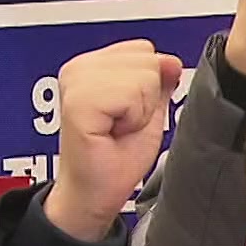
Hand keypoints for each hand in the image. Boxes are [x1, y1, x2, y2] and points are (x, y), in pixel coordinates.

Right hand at [43, 40, 182, 241]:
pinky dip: (133, 118)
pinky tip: (112, 132)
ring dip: (139, 109)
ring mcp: (76, 80)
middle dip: (145, 97)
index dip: (148, 86)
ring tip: (117, 128)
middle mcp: (80, 67)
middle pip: (146, 58)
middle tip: (122, 124)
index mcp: (93, 64)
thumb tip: (170, 60)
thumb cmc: (114, 160)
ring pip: (143, 75)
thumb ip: (159, 82)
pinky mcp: (78, 100)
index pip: (144, 49)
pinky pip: (131, 94)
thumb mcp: (148, 112)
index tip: (127, 114)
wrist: (94, 196)